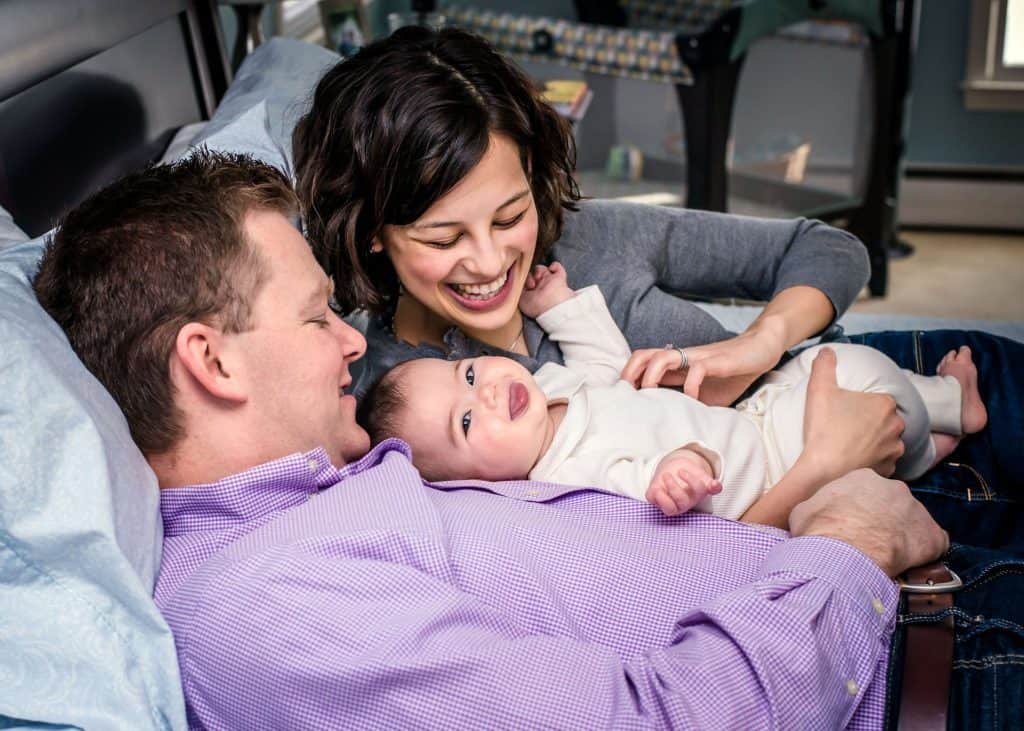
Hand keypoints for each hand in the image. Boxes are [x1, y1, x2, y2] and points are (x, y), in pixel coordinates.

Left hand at [520, 262, 574, 318]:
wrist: (551, 306)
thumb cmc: (536, 306)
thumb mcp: (521, 300)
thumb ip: (519, 290)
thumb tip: (518, 282)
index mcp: (533, 294)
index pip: (526, 282)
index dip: (523, 280)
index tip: (524, 284)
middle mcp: (541, 287)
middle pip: (533, 274)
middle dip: (530, 276)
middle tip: (532, 284)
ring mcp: (550, 282)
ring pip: (542, 269)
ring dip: (539, 270)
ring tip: (538, 278)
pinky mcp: (559, 277)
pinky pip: (557, 267)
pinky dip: (554, 265)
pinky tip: (551, 269)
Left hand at [620, 326, 786, 405]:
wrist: (760, 350)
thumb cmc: (731, 373)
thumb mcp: (707, 395)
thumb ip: (690, 405)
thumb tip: (675, 429)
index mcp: (677, 366)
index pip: (643, 365)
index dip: (629, 378)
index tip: (623, 399)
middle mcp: (682, 358)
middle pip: (644, 355)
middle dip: (630, 374)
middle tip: (628, 397)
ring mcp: (697, 358)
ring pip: (662, 357)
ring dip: (651, 377)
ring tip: (651, 396)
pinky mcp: (716, 361)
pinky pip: (697, 369)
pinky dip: (690, 386)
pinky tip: (693, 400)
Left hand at [646, 449, 722, 515]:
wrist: (674, 468)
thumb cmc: (689, 473)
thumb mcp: (700, 475)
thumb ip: (709, 482)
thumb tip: (716, 486)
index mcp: (697, 494)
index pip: (699, 489)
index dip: (692, 481)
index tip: (682, 470)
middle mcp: (685, 502)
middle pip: (683, 501)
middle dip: (675, 488)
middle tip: (668, 474)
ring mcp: (671, 503)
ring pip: (670, 509)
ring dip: (664, 496)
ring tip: (664, 477)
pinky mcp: (656, 499)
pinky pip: (653, 500)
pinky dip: (653, 494)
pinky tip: (656, 487)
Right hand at [790, 469, 947, 576]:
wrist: (843, 553)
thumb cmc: (819, 529)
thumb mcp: (803, 511)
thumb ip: (815, 507)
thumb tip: (811, 516)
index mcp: (862, 477)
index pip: (865, 489)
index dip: (859, 508)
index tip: (852, 523)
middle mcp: (894, 487)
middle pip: (891, 502)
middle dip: (882, 519)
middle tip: (868, 539)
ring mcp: (916, 509)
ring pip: (911, 522)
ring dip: (902, 536)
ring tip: (886, 556)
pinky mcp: (932, 535)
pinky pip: (933, 543)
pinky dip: (924, 553)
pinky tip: (910, 564)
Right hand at [801, 347, 905, 480]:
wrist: (822, 469)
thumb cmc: (824, 429)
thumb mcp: (819, 389)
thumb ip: (824, 365)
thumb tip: (827, 351)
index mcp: (884, 404)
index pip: (877, 399)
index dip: (860, 404)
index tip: (844, 411)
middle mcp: (896, 426)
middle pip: (883, 419)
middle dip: (869, 422)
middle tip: (846, 427)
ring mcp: (894, 450)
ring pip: (886, 440)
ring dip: (874, 441)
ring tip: (851, 445)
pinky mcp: (889, 470)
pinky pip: (884, 461)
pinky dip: (873, 460)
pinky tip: (857, 461)